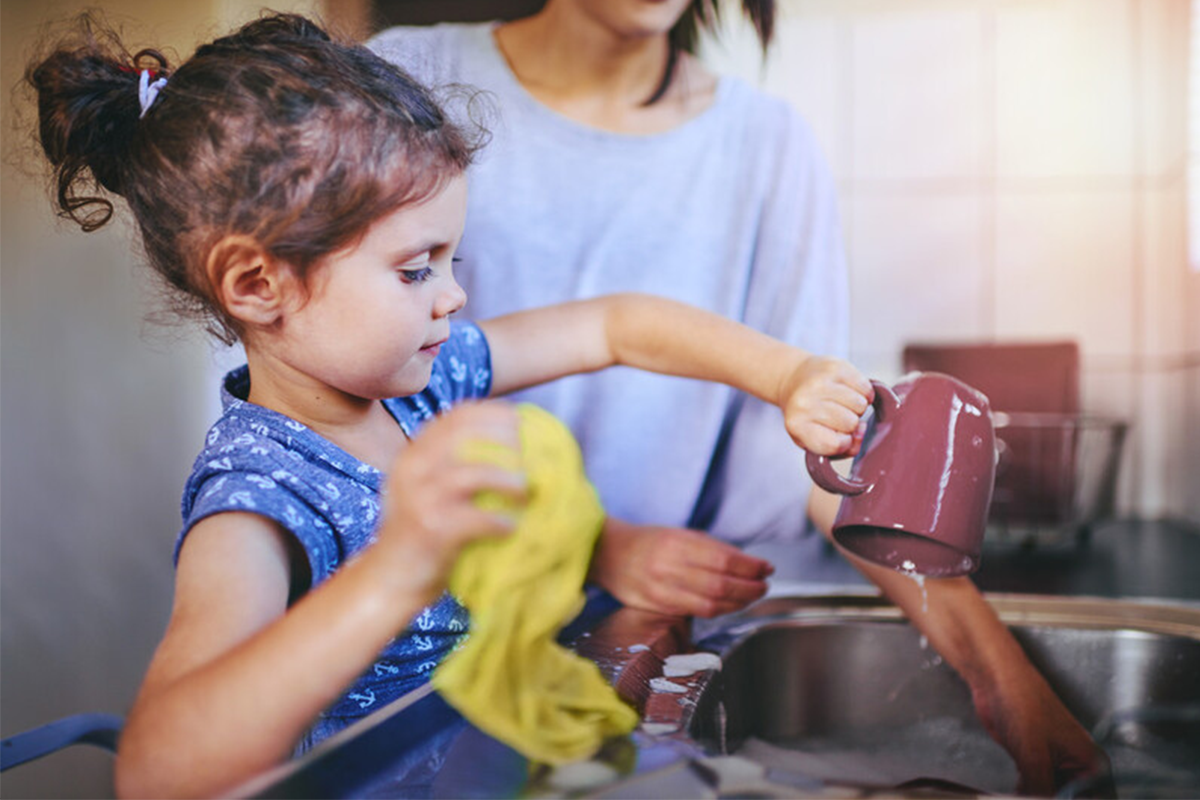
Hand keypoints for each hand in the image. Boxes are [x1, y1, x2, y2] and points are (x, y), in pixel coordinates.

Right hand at [375, 401, 527, 599]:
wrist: (389, 579)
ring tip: (523, 491)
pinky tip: (510, 527)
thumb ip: (450, 463)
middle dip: (505, 441)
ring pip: (475, 474)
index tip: (519, 423)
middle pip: (467, 436)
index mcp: (414, 455)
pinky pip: (477, 517)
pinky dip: (500, 521)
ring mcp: (420, 499)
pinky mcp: (432, 530)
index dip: (493, 414)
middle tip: (527, 457)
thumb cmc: (419, 532)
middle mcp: (413, 469)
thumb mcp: (424, 487)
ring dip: (508, 480)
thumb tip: (509, 443)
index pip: (456, 416)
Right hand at [587, 518, 773, 617]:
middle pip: (720, 584)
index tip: (766, 567)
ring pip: (710, 604)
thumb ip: (709, 548)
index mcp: (676, 542)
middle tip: (764, 585)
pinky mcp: (657, 607)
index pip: (723, 558)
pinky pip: (695, 612)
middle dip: (749, 588)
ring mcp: (661, 590)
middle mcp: (668, 567)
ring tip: (752, 596)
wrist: (607, 553)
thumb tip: (747, 563)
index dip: (750, 567)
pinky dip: (719, 610)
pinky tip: (730, 605)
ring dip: (738, 602)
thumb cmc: (647, 541)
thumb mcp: (678, 533)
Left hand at [777, 355, 872, 455]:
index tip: (840, 436)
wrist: (794, 378)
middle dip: (851, 423)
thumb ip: (840, 448)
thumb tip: (861, 435)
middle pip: (851, 424)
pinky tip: (851, 391)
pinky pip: (865, 387)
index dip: (844, 443)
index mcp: (797, 425)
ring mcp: (819, 383)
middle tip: (838, 416)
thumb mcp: (814, 439)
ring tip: (843, 404)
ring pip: (860, 405)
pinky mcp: (834, 367)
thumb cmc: (806, 413)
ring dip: (857, 407)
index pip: (835, 444)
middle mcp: (805, 403)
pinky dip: (864, 392)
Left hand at [971, 668, 1111, 796]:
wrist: (996, 681)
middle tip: (1030, 799)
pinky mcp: (1034, 761)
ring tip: (1021, 796)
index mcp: (1093, 764)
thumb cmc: (1022, 703)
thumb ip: (1041, 790)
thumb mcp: (1034, 757)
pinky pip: (1035, 787)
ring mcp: (1056, 763)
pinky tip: (1016, 794)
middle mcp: (1078, 766)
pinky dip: (1026, 794)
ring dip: (1036, 798)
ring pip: (1052, 795)